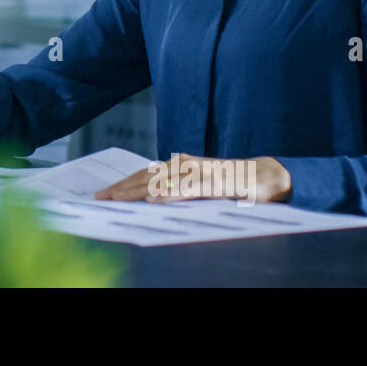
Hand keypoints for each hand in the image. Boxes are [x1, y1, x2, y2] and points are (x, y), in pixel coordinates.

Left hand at [93, 153, 291, 205]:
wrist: (265, 177)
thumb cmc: (230, 183)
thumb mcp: (198, 186)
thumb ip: (177, 189)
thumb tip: (150, 200)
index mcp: (180, 165)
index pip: (144, 174)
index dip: (123, 183)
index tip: (104, 193)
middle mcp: (186, 165)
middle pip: (147, 176)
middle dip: (123, 187)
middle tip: (101, 197)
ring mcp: (199, 173)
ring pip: (163, 182)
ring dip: (138, 190)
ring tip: (119, 198)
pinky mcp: (215, 183)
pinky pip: (188, 190)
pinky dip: (170, 195)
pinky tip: (155, 200)